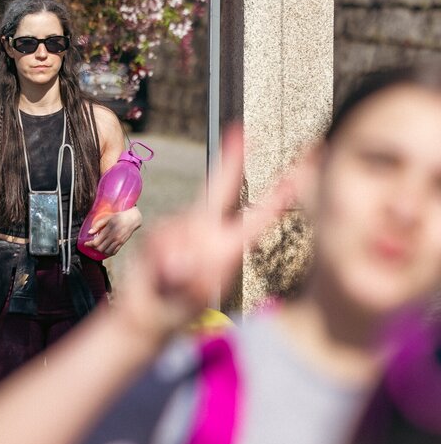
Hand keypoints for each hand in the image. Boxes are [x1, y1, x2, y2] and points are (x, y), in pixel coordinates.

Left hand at [83, 206, 141, 256]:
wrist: (132, 219)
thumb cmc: (119, 217)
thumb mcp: (107, 217)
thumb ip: (98, 225)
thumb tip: (90, 232)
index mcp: (109, 230)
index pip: (96, 242)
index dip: (89, 244)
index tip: (85, 243)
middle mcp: (114, 238)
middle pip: (100, 248)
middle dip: (94, 248)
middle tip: (91, 244)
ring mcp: (118, 242)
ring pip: (107, 252)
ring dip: (100, 251)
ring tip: (97, 247)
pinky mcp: (122, 244)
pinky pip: (114, 252)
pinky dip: (108, 253)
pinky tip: (105, 250)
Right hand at [115, 128, 294, 341]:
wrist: (147, 312)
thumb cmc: (178, 308)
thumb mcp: (190, 297)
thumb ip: (188, 278)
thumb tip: (178, 262)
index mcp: (227, 247)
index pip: (256, 219)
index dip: (277, 197)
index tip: (297, 175)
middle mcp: (206, 232)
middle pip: (217, 191)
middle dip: (230, 160)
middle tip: (242, 131)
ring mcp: (182, 230)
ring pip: (177, 228)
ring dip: (172, 257)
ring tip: (172, 282)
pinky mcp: (162, 231)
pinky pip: (159, 238)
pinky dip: (157, 258)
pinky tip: (160, 273)